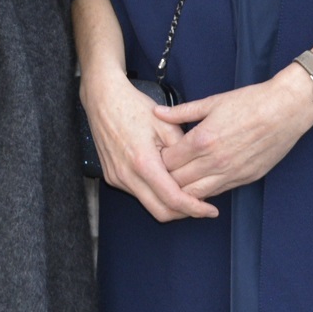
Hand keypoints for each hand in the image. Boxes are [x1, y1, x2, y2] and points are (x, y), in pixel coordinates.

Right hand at [79, 69, 215, 222]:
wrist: (103, 98)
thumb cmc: (132, 106)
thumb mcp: (166, 126)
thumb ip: (183, 153)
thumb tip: (197, 174)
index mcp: (142, 162)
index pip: (172, 199)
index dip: (195, 208)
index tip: (210, 210)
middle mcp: (126, 174)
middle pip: (160, 211)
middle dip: (183, 212)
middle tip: (201, 207)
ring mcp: (116, 177)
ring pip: (148, 204)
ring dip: (168, 203)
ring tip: (185, 190)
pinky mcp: (112, 175)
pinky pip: (137, 193)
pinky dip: (154, 193)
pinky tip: (164, 180)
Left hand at [157, 63, 312, 200]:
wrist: (285, 109)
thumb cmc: (250, 102)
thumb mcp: (212, 102)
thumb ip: (182, 112)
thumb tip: (157, 113)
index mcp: (203, 140)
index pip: (168, 162)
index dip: (157, 160)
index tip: (155, 155)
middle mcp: (215, 161)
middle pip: (178, 181)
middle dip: (166, 178)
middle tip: (161, 171)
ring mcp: (232, 172)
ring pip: (197, 193)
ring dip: (184, 189)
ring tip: (177, 181)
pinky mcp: (246, 178)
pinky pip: (218, 193)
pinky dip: (204, 192)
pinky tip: (198, 184)